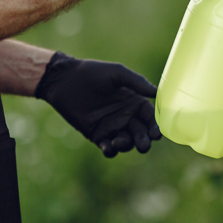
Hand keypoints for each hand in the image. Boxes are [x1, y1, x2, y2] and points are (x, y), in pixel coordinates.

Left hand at [34, 52, 161, 156]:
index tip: (157, 134)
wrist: (65, 81)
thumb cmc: (92, 72)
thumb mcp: (117, 73)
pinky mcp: (97, 135)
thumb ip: (137, 82)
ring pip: (126, 142)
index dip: (155, 126)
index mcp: (134, 102)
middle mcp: (126, 116)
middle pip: (141, 133)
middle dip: (144, 140)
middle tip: (144, 145)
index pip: (150, 117)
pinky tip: (108, 146)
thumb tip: (157, 91)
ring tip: (119, 141)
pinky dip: (110, 150)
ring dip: (127, 145)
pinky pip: (108, 147)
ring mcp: (112, 127)